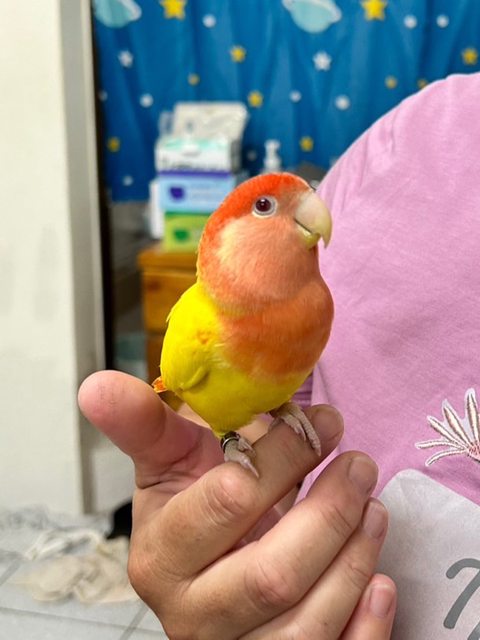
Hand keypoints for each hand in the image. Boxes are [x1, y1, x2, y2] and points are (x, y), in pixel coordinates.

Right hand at [79, 371, 395, 638]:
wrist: (206, 561)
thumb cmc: (192, 501)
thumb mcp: (167, 461)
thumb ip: (142, 424)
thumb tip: (96, 385)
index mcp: (160, 557)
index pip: (226, 506)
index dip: (280, 462)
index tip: (320, 424)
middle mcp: (192, 615)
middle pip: (271, 575)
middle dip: (327, 513)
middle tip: (359, 463)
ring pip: (305, 625)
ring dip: (352, 559)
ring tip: (373, 506)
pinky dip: (365, 627)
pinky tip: (381, 582)